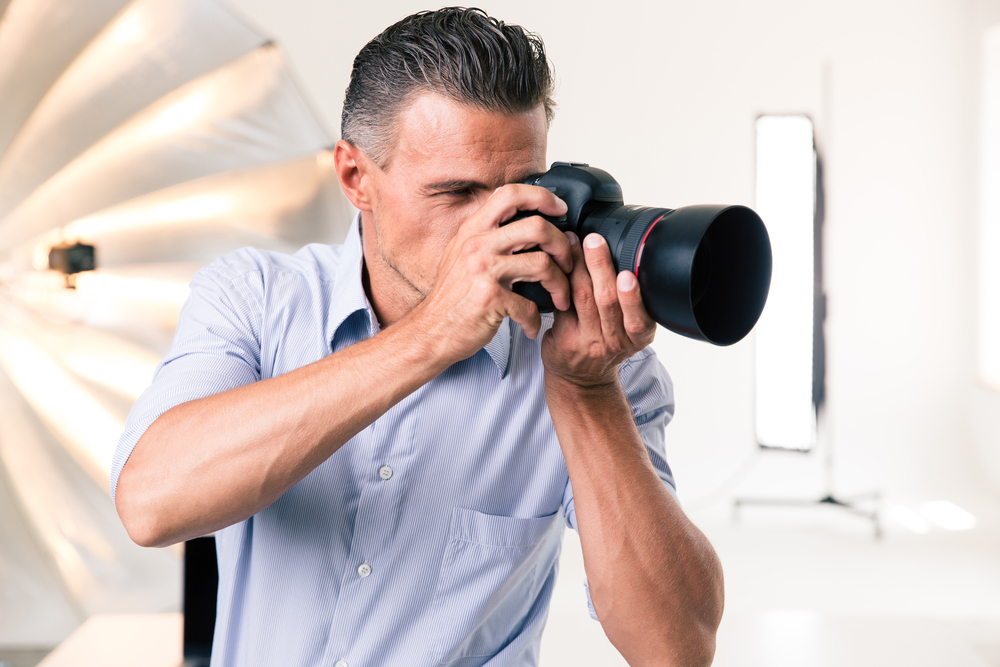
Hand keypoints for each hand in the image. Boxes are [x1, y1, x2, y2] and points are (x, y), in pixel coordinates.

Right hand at [409, 184, 572, 363]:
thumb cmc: (451, 297)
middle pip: (537, 226)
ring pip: (543, 263)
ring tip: (560, 298)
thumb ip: (487, 234)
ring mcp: (484, 270)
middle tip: (568, 263)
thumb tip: (521, 217)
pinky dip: (535, 319)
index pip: (511, 194)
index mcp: (473, 230)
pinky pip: (530, 305)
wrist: (430, 331)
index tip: (560, 210)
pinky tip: (531, 325)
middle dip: (563, 246)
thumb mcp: (462, 254)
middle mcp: (478, 245)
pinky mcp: (491, 298)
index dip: (542, 197)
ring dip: (561, 284)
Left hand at [541, 232, 655, 388]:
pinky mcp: (564, 339)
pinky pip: (562, 304)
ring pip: (582, 299)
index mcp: (638, 337)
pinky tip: (556, 262)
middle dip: (601, 267)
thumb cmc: (606, 347)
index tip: (627, 276)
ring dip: (578, 267)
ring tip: (573, 243)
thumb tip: (618, 254)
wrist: (581, 380)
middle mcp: (614, 342)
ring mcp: (587, 342)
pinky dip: (560, 281)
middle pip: (607, 301)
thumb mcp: (629, 332)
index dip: (633, 298)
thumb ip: (628, 303)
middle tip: (594, 241)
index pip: (639, 319)